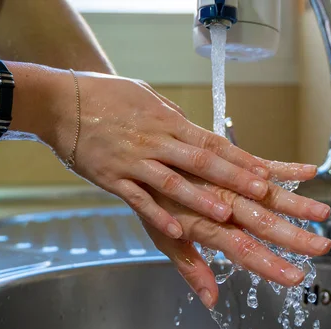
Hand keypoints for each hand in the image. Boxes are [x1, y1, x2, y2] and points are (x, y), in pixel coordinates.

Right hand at [44, 72, 317, 239]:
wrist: (62, 100)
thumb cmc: (108, 98)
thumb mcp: (147, 101)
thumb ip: (173, 120)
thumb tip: (195, 130)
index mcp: (170, 124)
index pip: (213, 143)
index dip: (241, 159)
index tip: (268, 173)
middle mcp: (157, 142)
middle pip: (201, 161)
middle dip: (234, 177)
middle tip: (263, 192)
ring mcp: (135, 161)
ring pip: (172, 181)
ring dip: (199, 198)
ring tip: (225, 213)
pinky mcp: (112, 178)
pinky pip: (138, 199)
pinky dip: (156, 214)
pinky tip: (174, 230)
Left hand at [141, 168, 330, 308]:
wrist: (140, 155)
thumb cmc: (152, 201)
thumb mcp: (165, 240)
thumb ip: (191, 268)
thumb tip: (211, 301)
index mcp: (205, 225)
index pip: (242, 250)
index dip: (269, 265)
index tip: (294, 278)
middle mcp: (219, 202)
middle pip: (261, 222)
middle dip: (293, 237)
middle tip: (321, 247)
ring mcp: (226, 179)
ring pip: (266, 193)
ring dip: (296, 204)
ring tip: (322, 213)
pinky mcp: (228, 158)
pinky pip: (260, 162)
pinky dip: (284, 168)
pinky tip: (309, 172)